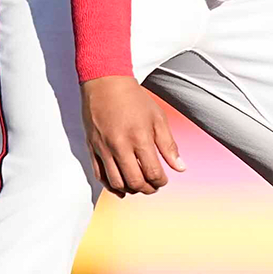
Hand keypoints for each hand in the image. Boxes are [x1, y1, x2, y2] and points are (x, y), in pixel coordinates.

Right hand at [81, 76, 183, 195]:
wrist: (105, 83)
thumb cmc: (134, 99)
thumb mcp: (158, 119)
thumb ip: (169, 146)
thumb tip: (180, 168)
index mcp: (139, 138)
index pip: (153, 172)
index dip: (161, 181)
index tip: (163, 179)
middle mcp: (120, 146)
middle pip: (135, 181)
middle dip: (148, 189)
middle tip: (153, 186)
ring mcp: (104, 148)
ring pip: (116, 182)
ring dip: (130, 189)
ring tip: (139, 185)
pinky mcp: (92, 148)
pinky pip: (99, 175)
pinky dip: (111, 186)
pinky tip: (121, 187)